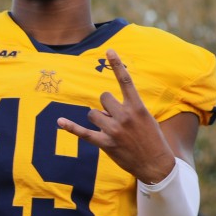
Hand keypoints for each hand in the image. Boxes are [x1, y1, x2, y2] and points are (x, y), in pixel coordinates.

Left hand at [57, 49, 175, 182]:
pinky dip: (70, 127)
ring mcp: (114, 130)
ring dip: (97, 119)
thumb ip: (126, 108)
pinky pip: (83, 132)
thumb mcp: (146, 119)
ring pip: (92, 113)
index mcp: (137, 107)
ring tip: (110, 130)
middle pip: (103, 97)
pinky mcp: (105, 143)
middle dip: (106, 105)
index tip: (109, 50)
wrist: (156, 165)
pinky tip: (59, 122)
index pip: (126, 81)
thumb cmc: (151, 139)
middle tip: (116, 118)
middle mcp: (125, 116)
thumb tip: (102, 107)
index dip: (117, 65)